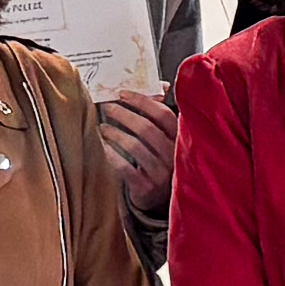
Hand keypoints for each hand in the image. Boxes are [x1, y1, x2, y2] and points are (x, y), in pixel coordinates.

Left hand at [96, 86, 178, 215]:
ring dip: (115, 133)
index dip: (143, 102)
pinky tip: (104, 146)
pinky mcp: (146, 187)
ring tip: (103, 127)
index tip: (122, 94)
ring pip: (135, 147)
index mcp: (181, 139)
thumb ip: (162, 114)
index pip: (164, 114)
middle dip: (124, 115)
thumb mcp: (167, 138)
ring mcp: (162, 173)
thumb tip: (162, 86)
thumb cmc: (161, 160)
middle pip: (147, 129)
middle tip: (108, 107)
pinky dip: (112, 155)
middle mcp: (174, 155)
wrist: (161, 199)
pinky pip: (126, 168)